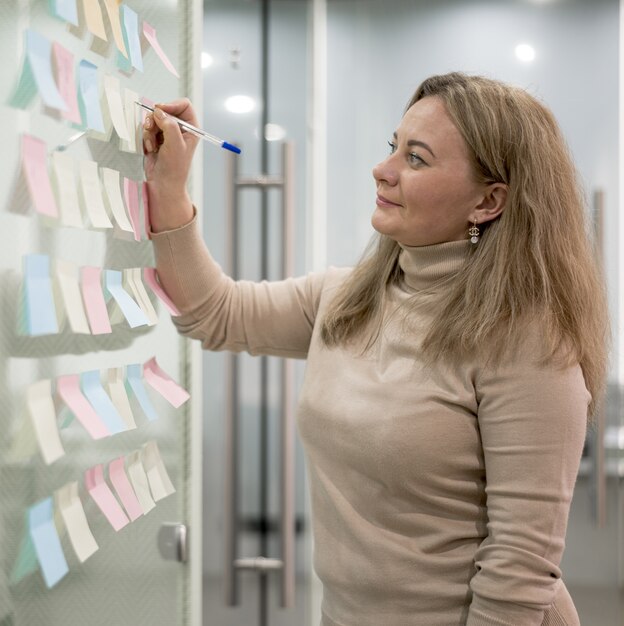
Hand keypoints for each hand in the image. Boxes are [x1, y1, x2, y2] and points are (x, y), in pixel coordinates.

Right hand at [142, 98, 198, 231]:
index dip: (171, 105)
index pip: (184, 105)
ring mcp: (168, 133)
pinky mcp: (156, 138)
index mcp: (192, 128)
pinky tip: (150, 149)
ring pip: (154, 118)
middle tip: (150, 127)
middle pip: (165, 110)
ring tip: (152, 144)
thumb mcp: (175, 145)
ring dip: (150, 130)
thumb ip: (169, 125)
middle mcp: (180, 128)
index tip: (160, 110)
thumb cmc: (174, 168)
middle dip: (156, 119)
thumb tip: (159, 111)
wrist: (163, 183)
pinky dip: (146, 137)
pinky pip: (148, 128)